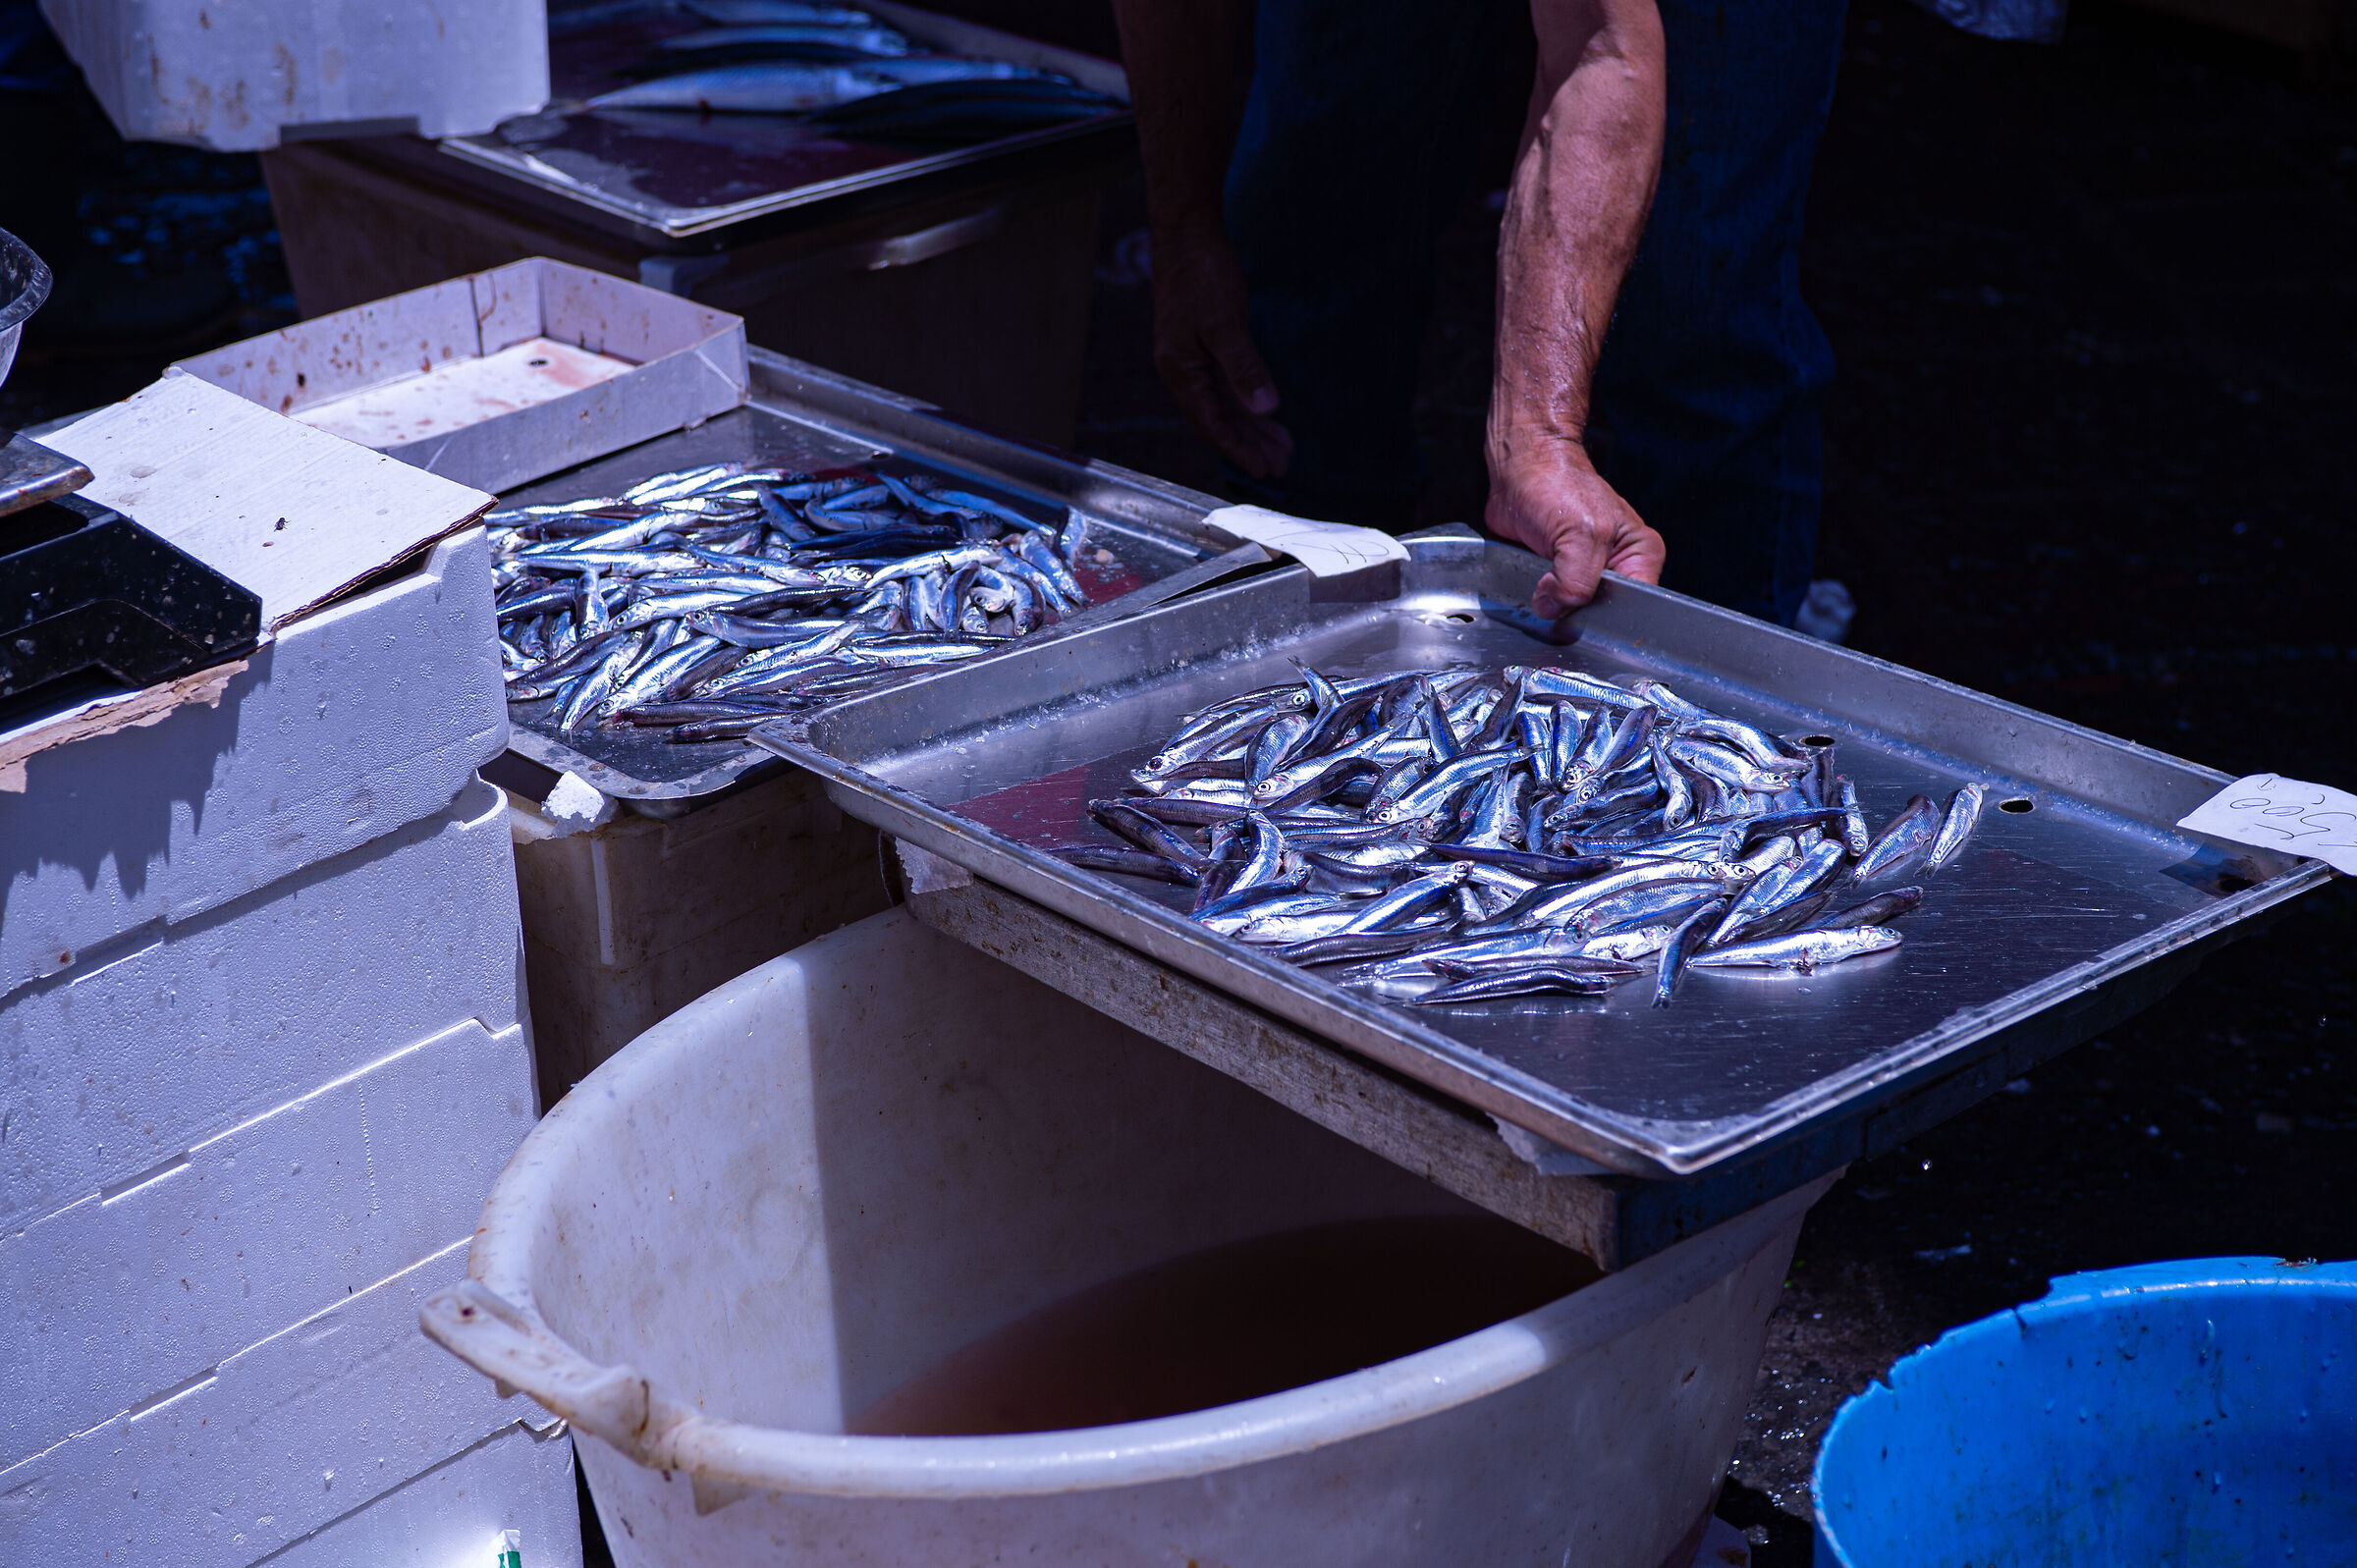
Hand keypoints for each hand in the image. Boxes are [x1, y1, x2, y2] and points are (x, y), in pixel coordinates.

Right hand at [1148, 227, 1292, 478]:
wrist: (1187, 235)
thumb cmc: (1201, 275)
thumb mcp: (1225, 323)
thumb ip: (1244, 367)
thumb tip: (1266, 409)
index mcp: (1181, 371)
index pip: (1211, 424)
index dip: (1239, 449)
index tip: (1264, 468)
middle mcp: (1183, 372)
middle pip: (1218, 421)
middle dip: (1249, 445)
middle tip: (1281, 467)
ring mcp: (1193, 360)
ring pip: (1223, 406)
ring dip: (1251, 428)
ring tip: (1281, 448)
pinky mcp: (1204, 347)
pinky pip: (1226, 387)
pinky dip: (1247, 404)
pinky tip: (1266, 415)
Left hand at [1484, 432, 1665, 617]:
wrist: (1521, 470)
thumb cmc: (1557, 485)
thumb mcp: (1581, 535)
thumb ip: (1576, 582)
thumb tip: (1554, 607)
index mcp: (1639, 557)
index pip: (1635, 608)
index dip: (1605, 614)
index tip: (1579, 605)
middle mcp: (1617, 569)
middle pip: (1601, 615)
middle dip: (1575, 609)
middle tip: (1555, 588)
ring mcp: (1587, 575)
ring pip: (1572, 613)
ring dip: (1551, 603)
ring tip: (1541, 578)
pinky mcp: (1559, 578)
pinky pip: (1550, 604)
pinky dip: (1536, 597)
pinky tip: (1530, 580)